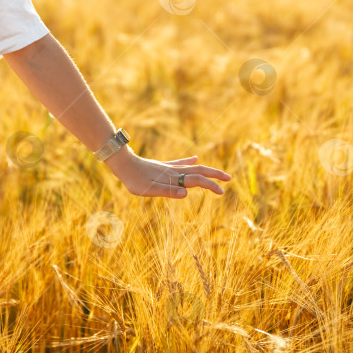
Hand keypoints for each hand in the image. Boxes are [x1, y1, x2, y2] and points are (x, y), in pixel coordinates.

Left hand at [104, 147, 231, 198]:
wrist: (124, 165)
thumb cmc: (135, 180)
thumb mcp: (150, 190)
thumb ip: (168, 191)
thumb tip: (186, 194)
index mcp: (173, 177)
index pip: (197, 181)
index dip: (210, 186)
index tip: (222, 192)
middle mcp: (174, 171)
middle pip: (200, 171)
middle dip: (215, 175)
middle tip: (229, 178)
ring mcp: (169, 167)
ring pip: (193, 167)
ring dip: (207, 170)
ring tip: (217, 172)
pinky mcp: (162, 166)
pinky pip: (180, 163)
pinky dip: (190, 162)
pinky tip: (195, 158)